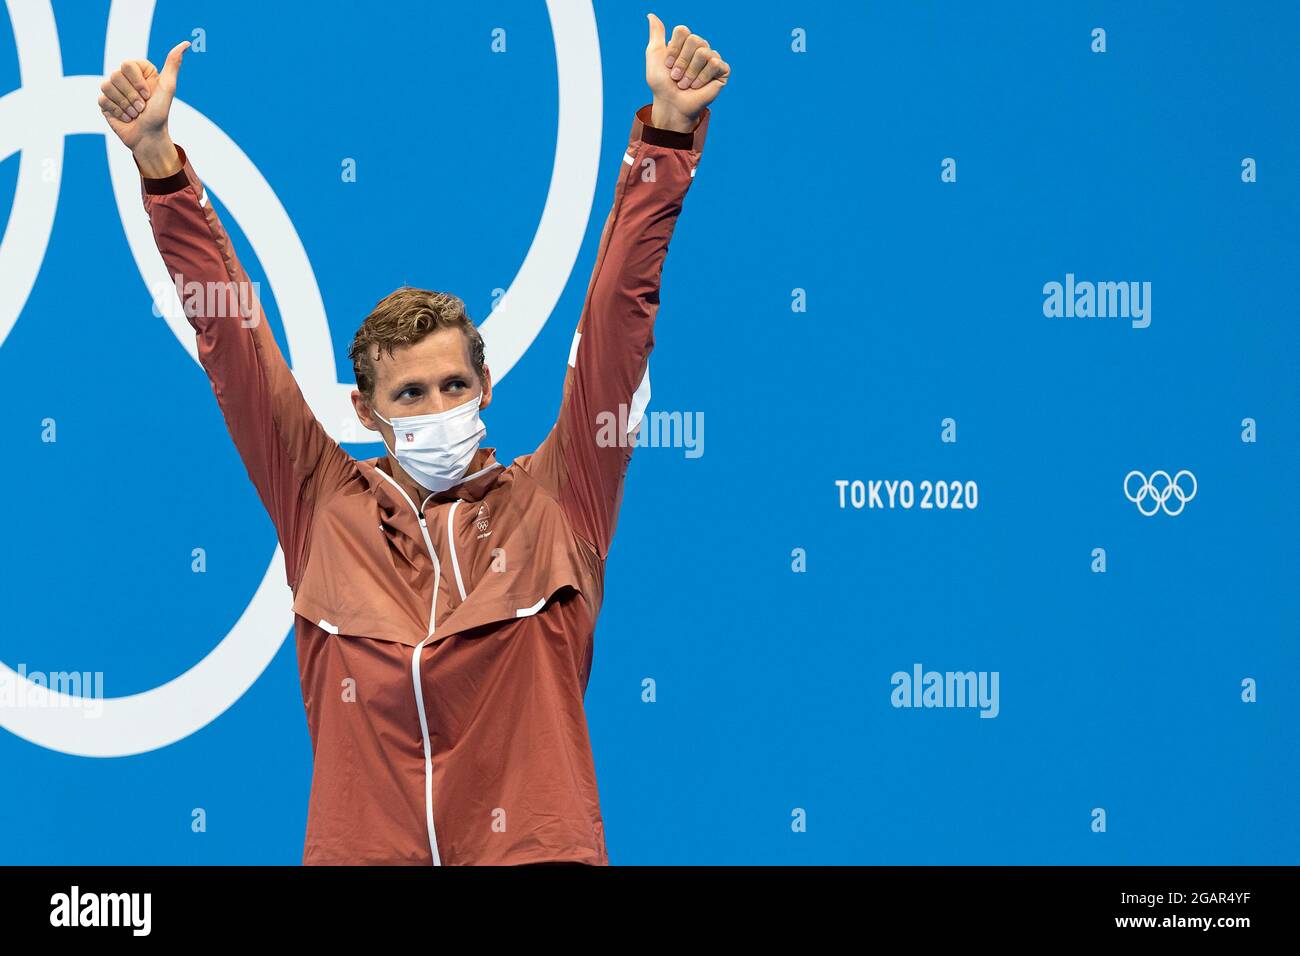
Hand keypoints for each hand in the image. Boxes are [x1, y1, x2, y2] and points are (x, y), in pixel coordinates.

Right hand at [99, 41, 189, 174]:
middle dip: (132, 96)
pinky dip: (116, 112)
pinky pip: (102, 100)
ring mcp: (113, 90)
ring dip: (125, 105)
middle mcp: (124, 78)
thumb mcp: (168, 87)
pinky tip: (125, 118)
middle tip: (142, 108)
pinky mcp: (104, 102)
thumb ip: (173, 64)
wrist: (149, 137)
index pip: (128, 64)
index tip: (149, 95)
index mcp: (139, 72)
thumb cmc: (159, 114)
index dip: (138, 82)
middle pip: (116, 76)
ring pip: (107, 86)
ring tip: (135, 114)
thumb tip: (186, 43)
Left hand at [645, 14, 729, 132]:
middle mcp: (700, 47)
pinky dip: (703, 77)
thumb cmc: (662, 83)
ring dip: (690, 72)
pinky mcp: (722, 70)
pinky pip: (715, 64)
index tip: (667, 65)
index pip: (683, 31)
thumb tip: (651, 15)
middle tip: (676, 77)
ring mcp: (712, 58)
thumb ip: (656, 34)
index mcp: (686, 42)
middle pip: (694, 40)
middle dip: (682, 62)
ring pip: (703, 53)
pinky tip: (697, 86)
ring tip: (686, 84)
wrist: (671, 104)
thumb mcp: (654, 55)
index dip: (674, 49)